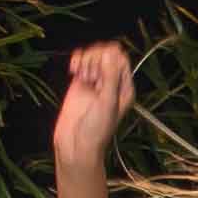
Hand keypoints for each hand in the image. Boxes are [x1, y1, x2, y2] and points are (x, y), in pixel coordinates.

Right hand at [51, 43, 135, 172]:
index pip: (120, 58)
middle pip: (106, 53)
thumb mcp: (107, 103)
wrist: (75, 144)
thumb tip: (109, 53)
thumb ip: (110, 77)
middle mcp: (112, 82)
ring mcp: (95, 81)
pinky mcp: (80, 81)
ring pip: (93, 54)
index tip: (99, 76)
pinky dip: (76, 60)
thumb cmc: (96, 130)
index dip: (108, 60)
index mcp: (124, 87)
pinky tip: (73, 70)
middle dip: (95, 61)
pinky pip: (81, 60)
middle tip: (91, 80)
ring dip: (85, 62)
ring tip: (83, 79)